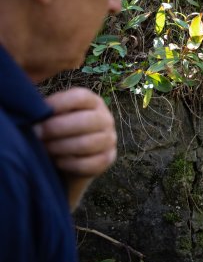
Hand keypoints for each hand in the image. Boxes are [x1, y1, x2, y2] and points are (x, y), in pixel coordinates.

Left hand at [36, 88, 116, 208]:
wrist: (69, 159)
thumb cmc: (57, 133)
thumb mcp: (54, 116)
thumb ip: (48, 110)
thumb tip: (34, 110)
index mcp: (93, 102)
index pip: (80, 97)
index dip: (58, 104)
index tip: (38, 113)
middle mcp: (105, 118)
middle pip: (86, 120)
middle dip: (56, 128)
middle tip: (37, 134)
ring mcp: (110, 139)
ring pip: (88, 143)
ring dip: (61, 147)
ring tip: (45, 149)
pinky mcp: (108, 159)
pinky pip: (90, 163)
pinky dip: (70, 164)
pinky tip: (57, 162)